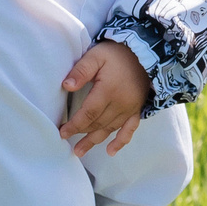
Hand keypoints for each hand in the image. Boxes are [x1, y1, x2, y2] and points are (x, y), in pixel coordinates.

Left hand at [59, 40, 147, 157]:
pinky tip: (110, 152)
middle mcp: (120, 104)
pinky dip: (120, 142)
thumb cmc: (117, 54)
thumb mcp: (96, 56)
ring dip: (94, 141)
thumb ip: (81, 70)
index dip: (74, 125)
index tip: (62, 132)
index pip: (88, 113)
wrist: (144, 53)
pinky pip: (130, 130)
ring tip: (80, 151)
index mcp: (108, 91)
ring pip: (109, 129)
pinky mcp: (137, 110)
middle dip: (81, 134)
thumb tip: (66, 86)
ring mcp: (130, 108)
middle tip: (67, 143)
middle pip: (97, 124)